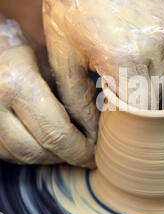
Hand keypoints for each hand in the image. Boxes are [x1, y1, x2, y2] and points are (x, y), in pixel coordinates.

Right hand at [0, 15, 93, 165]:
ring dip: (51, 157)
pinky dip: (33, 153)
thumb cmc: (35, 56)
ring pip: (24, 156)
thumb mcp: (58, 66)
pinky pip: (10, 154)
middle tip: (89, 156)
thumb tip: (104, 131)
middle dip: (68, 156)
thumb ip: (78, 97)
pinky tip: (49, 143)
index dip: (81, 149)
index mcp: (17, 81)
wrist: (1, 56)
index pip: (56, 133)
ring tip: (71, 147)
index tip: (97, 151)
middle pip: (39, 150)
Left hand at [42, 0, 163, 134]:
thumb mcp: (64, 57)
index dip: (126, 114)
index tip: (111, 107)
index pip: (140, 110)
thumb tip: (93, 133)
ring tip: (122, 58)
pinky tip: (134, 37)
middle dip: (137, 95)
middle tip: (112, 82)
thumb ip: (79, 101)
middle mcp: (157, 43)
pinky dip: (157, 51)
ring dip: (149, 74)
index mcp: (126, 58)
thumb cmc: (68, 4)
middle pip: (157, 92)